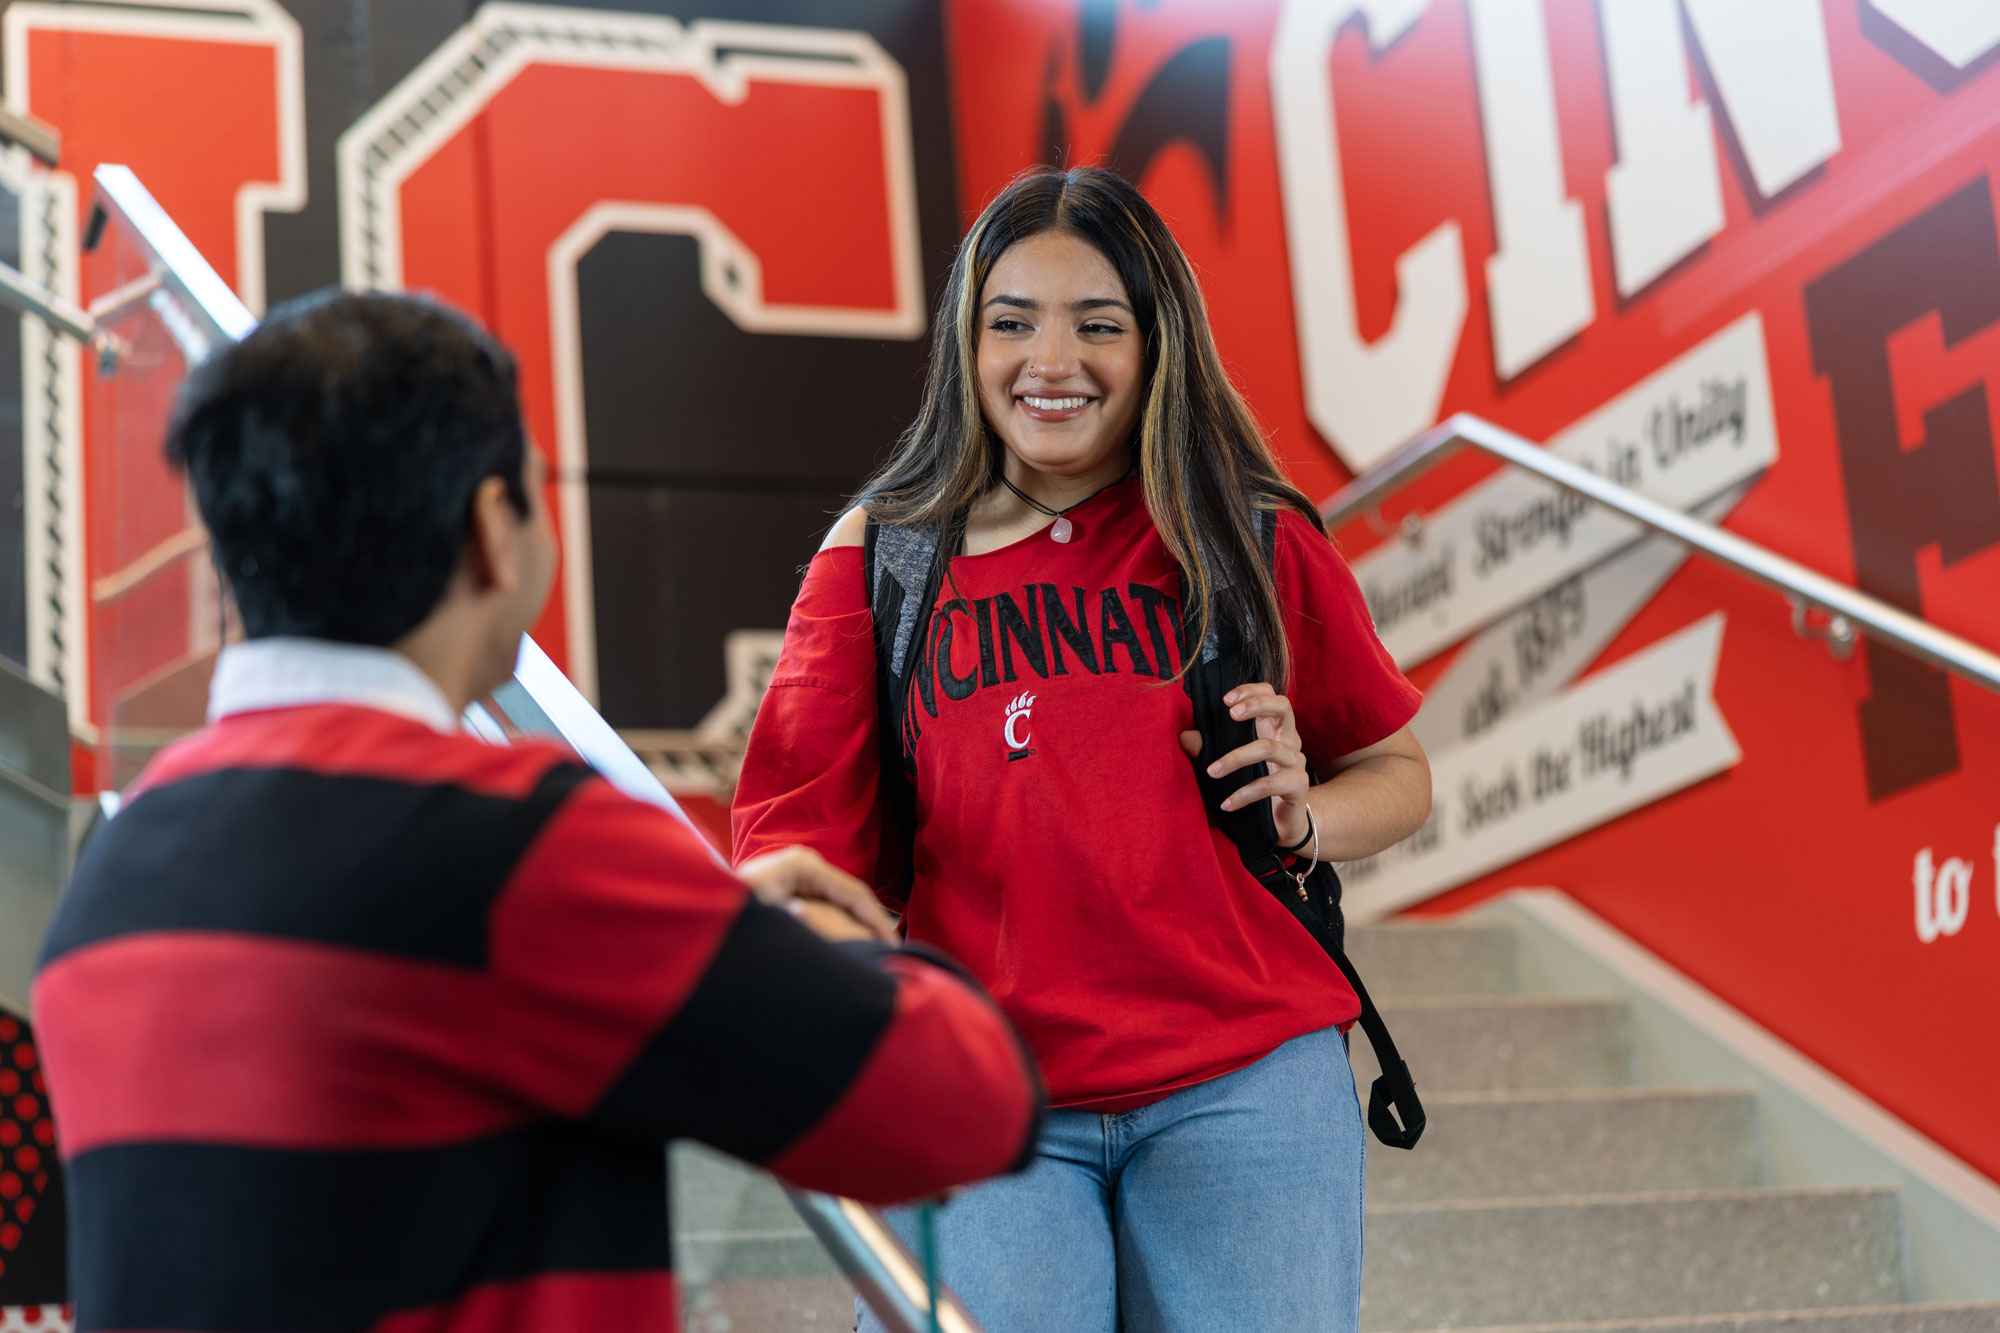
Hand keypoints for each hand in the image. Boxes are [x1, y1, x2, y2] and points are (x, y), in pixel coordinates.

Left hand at [736, 846, 899, 942]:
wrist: (704, 912)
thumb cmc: (730, 914)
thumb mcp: (770, 918)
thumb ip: (807, 923)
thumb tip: (837, 932)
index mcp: (805, 866)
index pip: (855, 893)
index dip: (878, 922)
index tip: (894, 948)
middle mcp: (806, 863)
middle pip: (851, 896)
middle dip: (872, 925)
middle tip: (893, 955)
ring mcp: (800, 873)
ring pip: (841, 902)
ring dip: (858, 926)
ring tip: (878, 953)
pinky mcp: (794, 885)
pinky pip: (827, 905)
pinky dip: (841, 925)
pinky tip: (852, 945)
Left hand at [1177, 682, 1312, 847]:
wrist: (1283, 822)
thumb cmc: (1257, 785)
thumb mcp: (1232, 764)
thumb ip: (1209, 749)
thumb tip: (1185, 737)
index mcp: (1273, 729)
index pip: (1271, 695)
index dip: (1251, 691)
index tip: (1226, 700)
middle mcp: (1289, 740)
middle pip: (1283, 707)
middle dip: (1257, 705)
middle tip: (1231, 714)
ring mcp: (1296, 761)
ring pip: (1269, 748)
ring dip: (1236, 758)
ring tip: (1212, 772)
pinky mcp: (1298, 785)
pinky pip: (1269, 784)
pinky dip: (1245, 794)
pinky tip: (1227, 804)